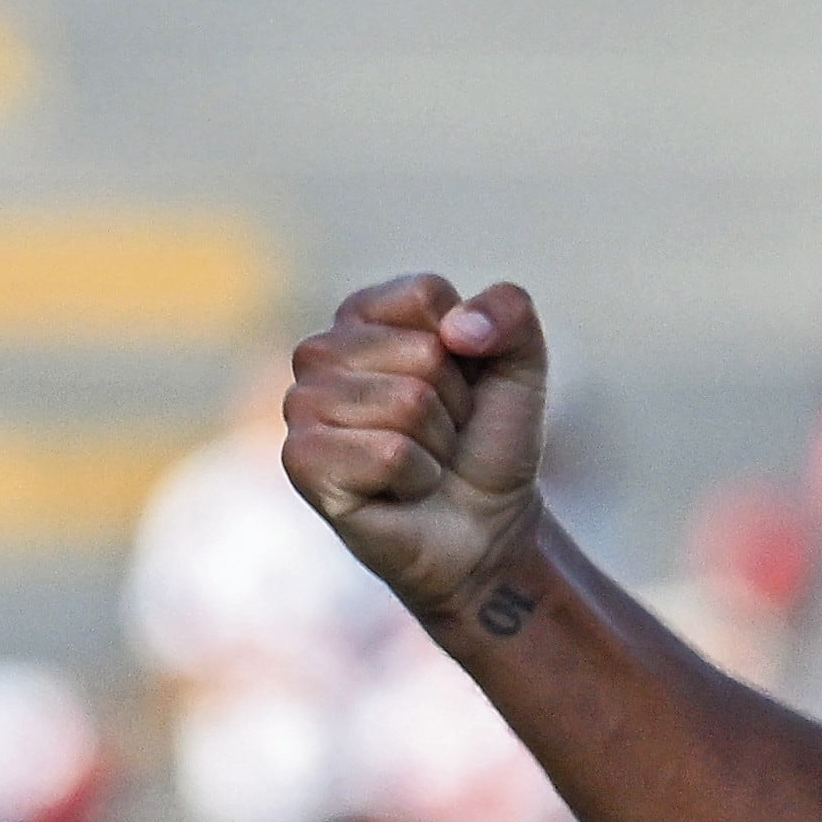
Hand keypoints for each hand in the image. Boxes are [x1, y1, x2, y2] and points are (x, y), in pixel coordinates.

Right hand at [283, 274, 550, 624]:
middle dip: (453, 402)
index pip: (426, 295)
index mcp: (364, 313)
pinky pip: (387, 453)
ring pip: (406, 403)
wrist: (484, 525)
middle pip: (423, 353)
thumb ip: (508, 311)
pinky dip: (416, 478)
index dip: (468, 347)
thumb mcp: (520, 363)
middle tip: (441, 433)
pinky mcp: (300, 460)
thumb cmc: (487, 439)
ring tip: (422, 460)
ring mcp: (302, 405)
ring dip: (436, 444)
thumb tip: (457, 328)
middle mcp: (321, 351)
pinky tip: (401, 489)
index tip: (461, 384)